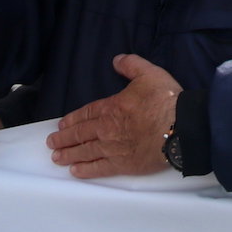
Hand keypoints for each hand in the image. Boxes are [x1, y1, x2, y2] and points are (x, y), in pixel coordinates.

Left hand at [47, 53, 182, 177]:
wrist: (181, 128)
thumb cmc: (166, 100)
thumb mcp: (149, 73)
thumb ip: (131, 65)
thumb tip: (117, 60)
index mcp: (112, 107)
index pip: (86, 114)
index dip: (72, 119)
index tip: (61, 125)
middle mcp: (107, 129)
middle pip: (80, 135)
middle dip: (64, 139)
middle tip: (51, 143)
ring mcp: (114, 149)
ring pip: (85, 152)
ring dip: (69, 155)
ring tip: (57, 158)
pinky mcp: (124, 165)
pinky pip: (99, 169)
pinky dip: (86, 170)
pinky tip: (76, 171)